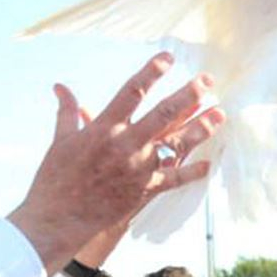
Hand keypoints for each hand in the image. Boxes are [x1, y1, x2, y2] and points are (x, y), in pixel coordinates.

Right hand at [7, 53, 223, 276]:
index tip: (168, 58)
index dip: (151, 72)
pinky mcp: (144, 190)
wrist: (60, 218)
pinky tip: (208, 164)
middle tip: (207, 81)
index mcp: (103, 128)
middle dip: (188, 95)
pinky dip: (191, 173)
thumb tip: (60, 86)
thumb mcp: (60, 140)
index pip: (132, 92)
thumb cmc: (57, 178)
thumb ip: (67, 110)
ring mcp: (138, 168)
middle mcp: (125, 145)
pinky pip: (174, 180)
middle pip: (163, 113)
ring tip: (220, 113)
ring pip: (176, 144)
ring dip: (200, 128)